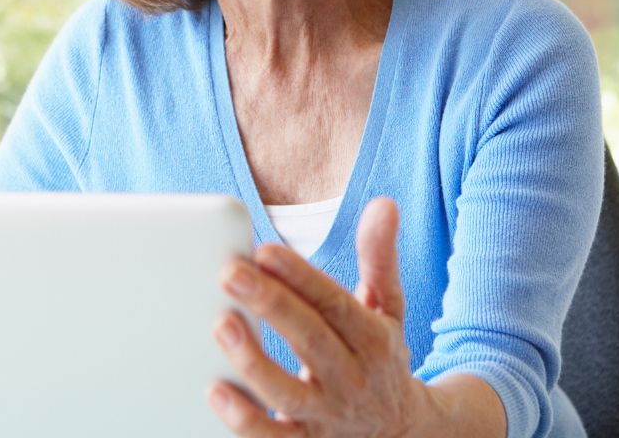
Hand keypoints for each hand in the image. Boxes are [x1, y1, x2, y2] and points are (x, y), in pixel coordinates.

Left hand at [208, 197, 429, 436]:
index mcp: (372, 340)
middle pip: (311, 341)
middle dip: (270, 305)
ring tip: (220, 323)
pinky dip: (245, 420)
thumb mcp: (388, 309)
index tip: (264, 250)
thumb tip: (383, 204)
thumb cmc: (379, 358)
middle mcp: (352, 380)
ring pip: (289, 395)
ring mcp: (328, 418)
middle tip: (229, 272)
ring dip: (254, 361)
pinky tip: (214, 390)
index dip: (300, 277)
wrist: (404, 435)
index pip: (334, 304)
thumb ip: (380, 258)